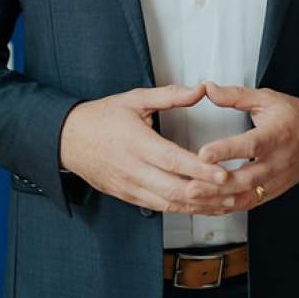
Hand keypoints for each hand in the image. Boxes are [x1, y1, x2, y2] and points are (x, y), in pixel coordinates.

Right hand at [59, 84, 234, 214]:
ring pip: (167, 203)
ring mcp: (129, 186)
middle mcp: (133, 168)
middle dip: (205, 193)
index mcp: (136, 142)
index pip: (173, 160)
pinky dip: (181, 209)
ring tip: (224, 203)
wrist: (66, 139)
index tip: (222, 172)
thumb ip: (170, 95)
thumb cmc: (101, 116)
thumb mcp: (135, 99)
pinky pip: (157, 207)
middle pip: (173, 188)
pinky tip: (200, 207)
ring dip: (197, 206)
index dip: (199, 169)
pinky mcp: (126, 196)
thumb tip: (200, 89)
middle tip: (232, 192)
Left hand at [191, 81, 298, 210]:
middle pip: (246, 178)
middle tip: (191, 185)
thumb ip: (236, 96)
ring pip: (245, 196)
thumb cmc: (294, 117)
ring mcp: (275, 180)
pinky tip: (206, 206)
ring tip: (193, 198)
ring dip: (217, 200)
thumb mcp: (267, 99)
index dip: (227, 150)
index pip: (251, 145)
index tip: (204, 153)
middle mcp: (277, 161)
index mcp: (277, 135)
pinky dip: (225, 207)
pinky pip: (247, 204)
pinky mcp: (272, 192)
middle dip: (217, 185)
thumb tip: (209, 89)